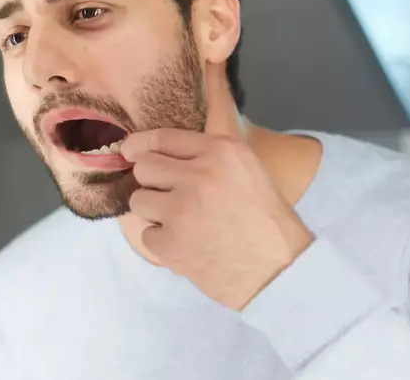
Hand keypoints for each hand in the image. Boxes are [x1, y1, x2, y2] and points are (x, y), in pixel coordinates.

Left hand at [119, 128, 313, 310]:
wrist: (279, 271)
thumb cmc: (267, 222)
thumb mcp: (248, 171)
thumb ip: (210, 157)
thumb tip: (163, 152)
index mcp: (220, 152)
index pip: (163, 138)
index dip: (140, 145)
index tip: (130, 151)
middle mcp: (198, 175)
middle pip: (144, 167)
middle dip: (152, 182)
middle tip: (171, 197)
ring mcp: (181, 210)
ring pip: (138, 200)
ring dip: (154, 213)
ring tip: (181, 223)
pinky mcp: (170, 242)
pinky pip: (146, 235)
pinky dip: (163, 243)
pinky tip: (187, 246)